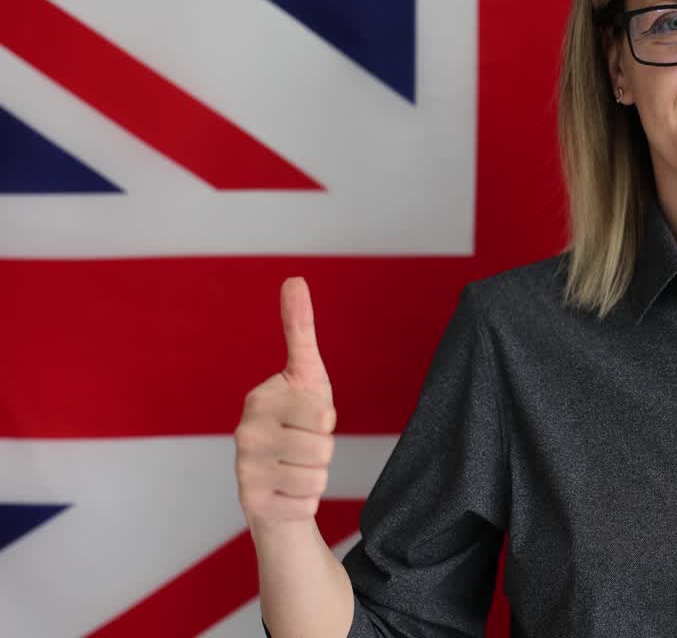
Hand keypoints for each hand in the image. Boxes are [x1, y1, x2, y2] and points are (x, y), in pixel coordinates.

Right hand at [235, 277, 336, 529]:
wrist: (278, 480)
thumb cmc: (298, 421)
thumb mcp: (306, 374)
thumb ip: (300, 328)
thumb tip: (295, 279)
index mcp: (259, 399)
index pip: (323, 415)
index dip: (326, 419)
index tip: (307, 416)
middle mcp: (244, 434)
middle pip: (322, 447)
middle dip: (324, 450)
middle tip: (303, 445)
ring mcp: (244, 470)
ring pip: (317, 476)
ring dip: (316, 474)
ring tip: (295, 467)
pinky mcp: (252, 504)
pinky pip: (307, 503)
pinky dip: (306, 500)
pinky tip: (287, 490)